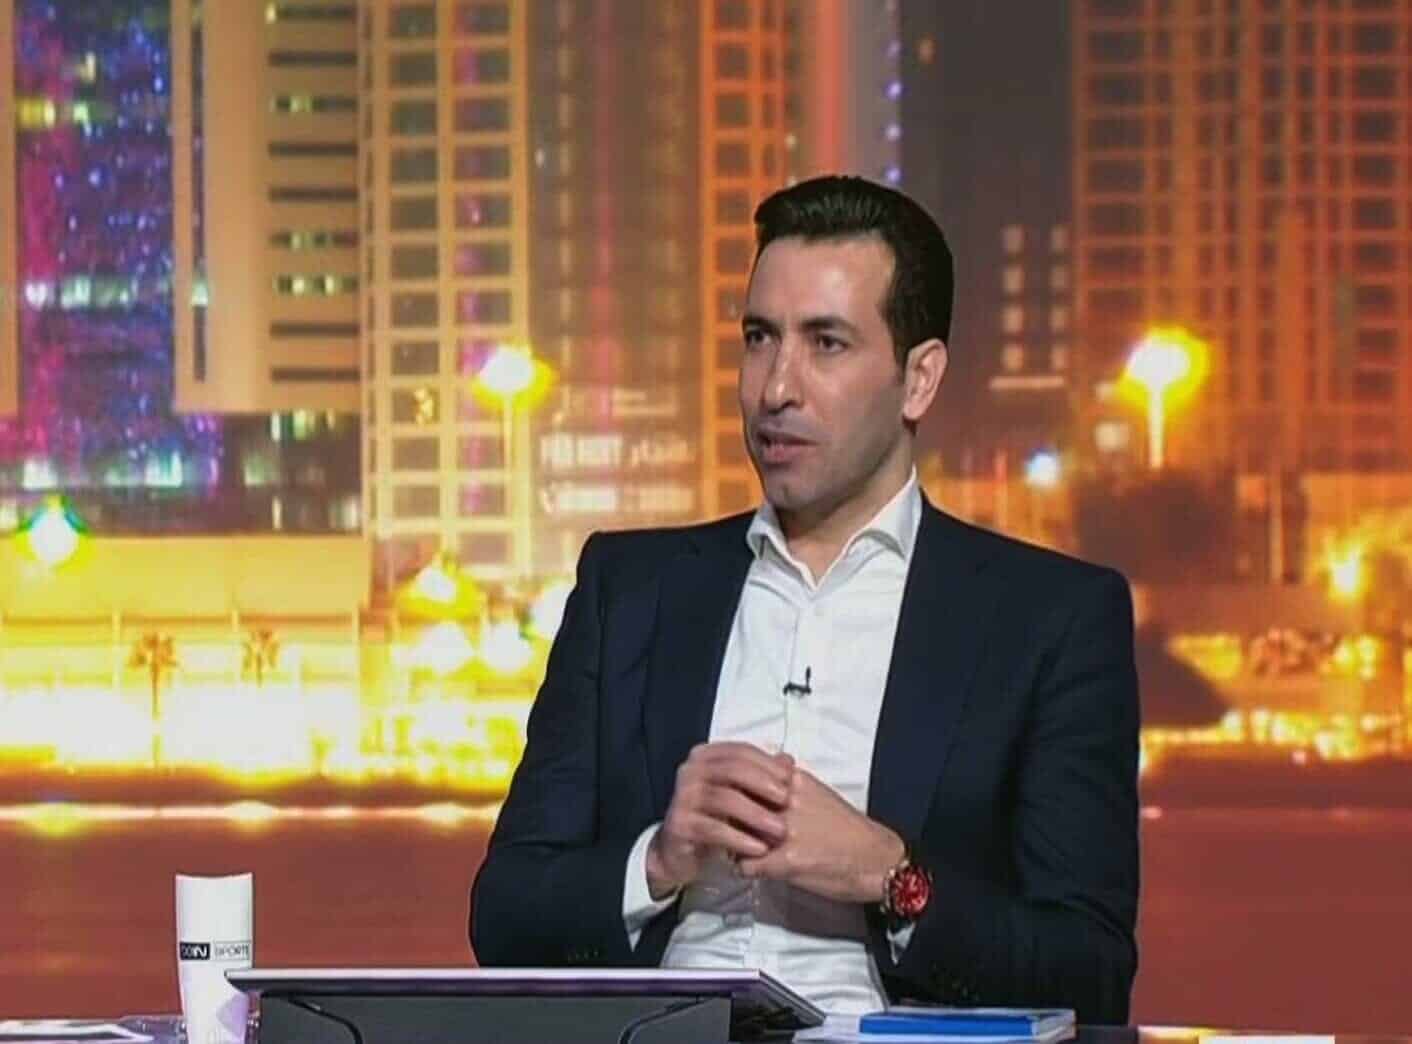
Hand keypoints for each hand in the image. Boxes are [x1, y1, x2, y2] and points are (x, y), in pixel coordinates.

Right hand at [646, 742, 792, 899]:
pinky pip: (714, 829)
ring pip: (724, 799)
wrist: (681, 850)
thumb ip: (762, 775)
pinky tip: (760, 849)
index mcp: (704, 757)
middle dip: (764, 784)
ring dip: (757, 814)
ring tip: (780, 830)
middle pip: (732, 770)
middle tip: (788, 800)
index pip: (739, 751)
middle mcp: (689, 771)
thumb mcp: (740, 793)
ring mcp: (681, 797)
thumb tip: (788, 760)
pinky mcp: (679, 825)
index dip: (767, 763)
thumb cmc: (716, 816)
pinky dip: (740, 838)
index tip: (792, 778)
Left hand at [738, 764, 904, 903]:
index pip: (744, 775)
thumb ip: (792, 778)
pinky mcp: (786, 862)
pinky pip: (745, 865)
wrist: (876, 859)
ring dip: (733, 841)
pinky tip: (754, 869)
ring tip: (738, 848)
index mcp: (794, 781)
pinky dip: (745, 869)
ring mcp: (785, 832)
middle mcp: (787, 802)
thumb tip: (776, 758)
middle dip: (728, 814)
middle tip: (729, 825)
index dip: (734, 789)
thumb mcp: (819, 791)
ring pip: (735, 833)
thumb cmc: (847, 826)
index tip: (730, 797)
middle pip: (735, 802)